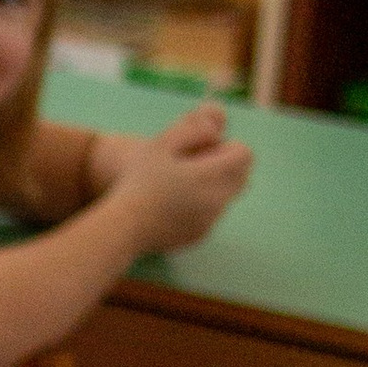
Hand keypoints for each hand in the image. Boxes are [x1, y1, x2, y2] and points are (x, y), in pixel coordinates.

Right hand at [114, 109, 252, 253]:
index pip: (244, 154)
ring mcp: (210, 220)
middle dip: (225, 167)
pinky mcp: (200, 235)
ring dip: (212, 188)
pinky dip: (200, 208)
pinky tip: (172, 206)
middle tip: (193, 166)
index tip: (202, 151)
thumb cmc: (138, 181)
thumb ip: (193, 130)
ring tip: (179, 186)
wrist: (123, 227)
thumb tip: (217, 132)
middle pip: (241, 176)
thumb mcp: (160, 144)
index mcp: (212, 175)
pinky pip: (211, 216)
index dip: (226, 147)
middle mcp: (218, 200)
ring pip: (226, 197)